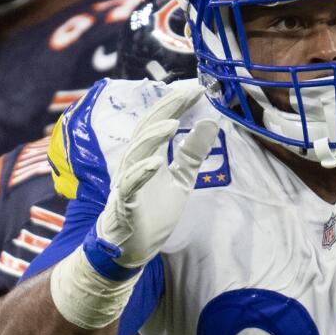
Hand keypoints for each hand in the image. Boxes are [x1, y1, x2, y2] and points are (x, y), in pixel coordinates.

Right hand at [94, 85, 217, 270]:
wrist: (131, 247)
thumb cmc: (152, 210)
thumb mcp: (181, 179)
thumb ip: (192, 153)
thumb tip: (210, 123)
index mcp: (147, 154)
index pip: (161, 122)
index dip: (177, 104)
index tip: (198, 87)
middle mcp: (134, 163)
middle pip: (147, 129)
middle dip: (167, 109)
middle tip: (187, 91)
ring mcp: (127, 183)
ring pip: (137, 153)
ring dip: (153, 137)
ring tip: (174, 123)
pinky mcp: (125, 204)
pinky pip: (130, 185)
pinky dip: (141, 173)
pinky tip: (156, 162)